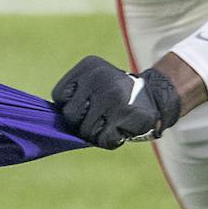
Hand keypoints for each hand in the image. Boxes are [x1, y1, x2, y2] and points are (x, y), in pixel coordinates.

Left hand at [51, 55, 181, 148]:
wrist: (156, 97)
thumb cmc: (115, 96)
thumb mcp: (94, 84)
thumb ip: (73, 97)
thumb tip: (51, 122)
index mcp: (89, 67)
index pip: (59, 96)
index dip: (70, 107)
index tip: (86, 105)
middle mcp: (100, 79)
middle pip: (70, 115)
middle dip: (81, 123)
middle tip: (99, 118)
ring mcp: (113, 96)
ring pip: (86, 131)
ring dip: (96, 134)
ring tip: (110, 123)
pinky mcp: (127, 114)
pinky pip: (104, 140)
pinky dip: (110, 141)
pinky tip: (120, 130)